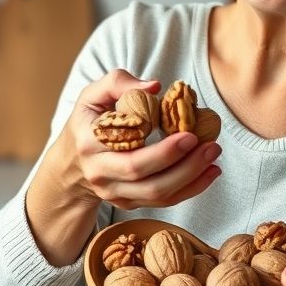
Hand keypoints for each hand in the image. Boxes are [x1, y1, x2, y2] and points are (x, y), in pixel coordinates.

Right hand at [26, 69, 220, 264]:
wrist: (71, 163)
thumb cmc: (89, 121)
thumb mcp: (92, 95)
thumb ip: (119, 82)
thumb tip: (155, 86)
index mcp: (91, 144)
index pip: (129, 154)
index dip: (162, 151)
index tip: (189, 134)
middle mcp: (101, 174)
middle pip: (146, 179)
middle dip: (184, 166)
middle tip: (211, 145)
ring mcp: (114, 193)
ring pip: (157, 195)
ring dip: (192, 178)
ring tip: (214, 156)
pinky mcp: (128, 203)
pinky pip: (162, 202)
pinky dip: (190, 189)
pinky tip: (210, 173)